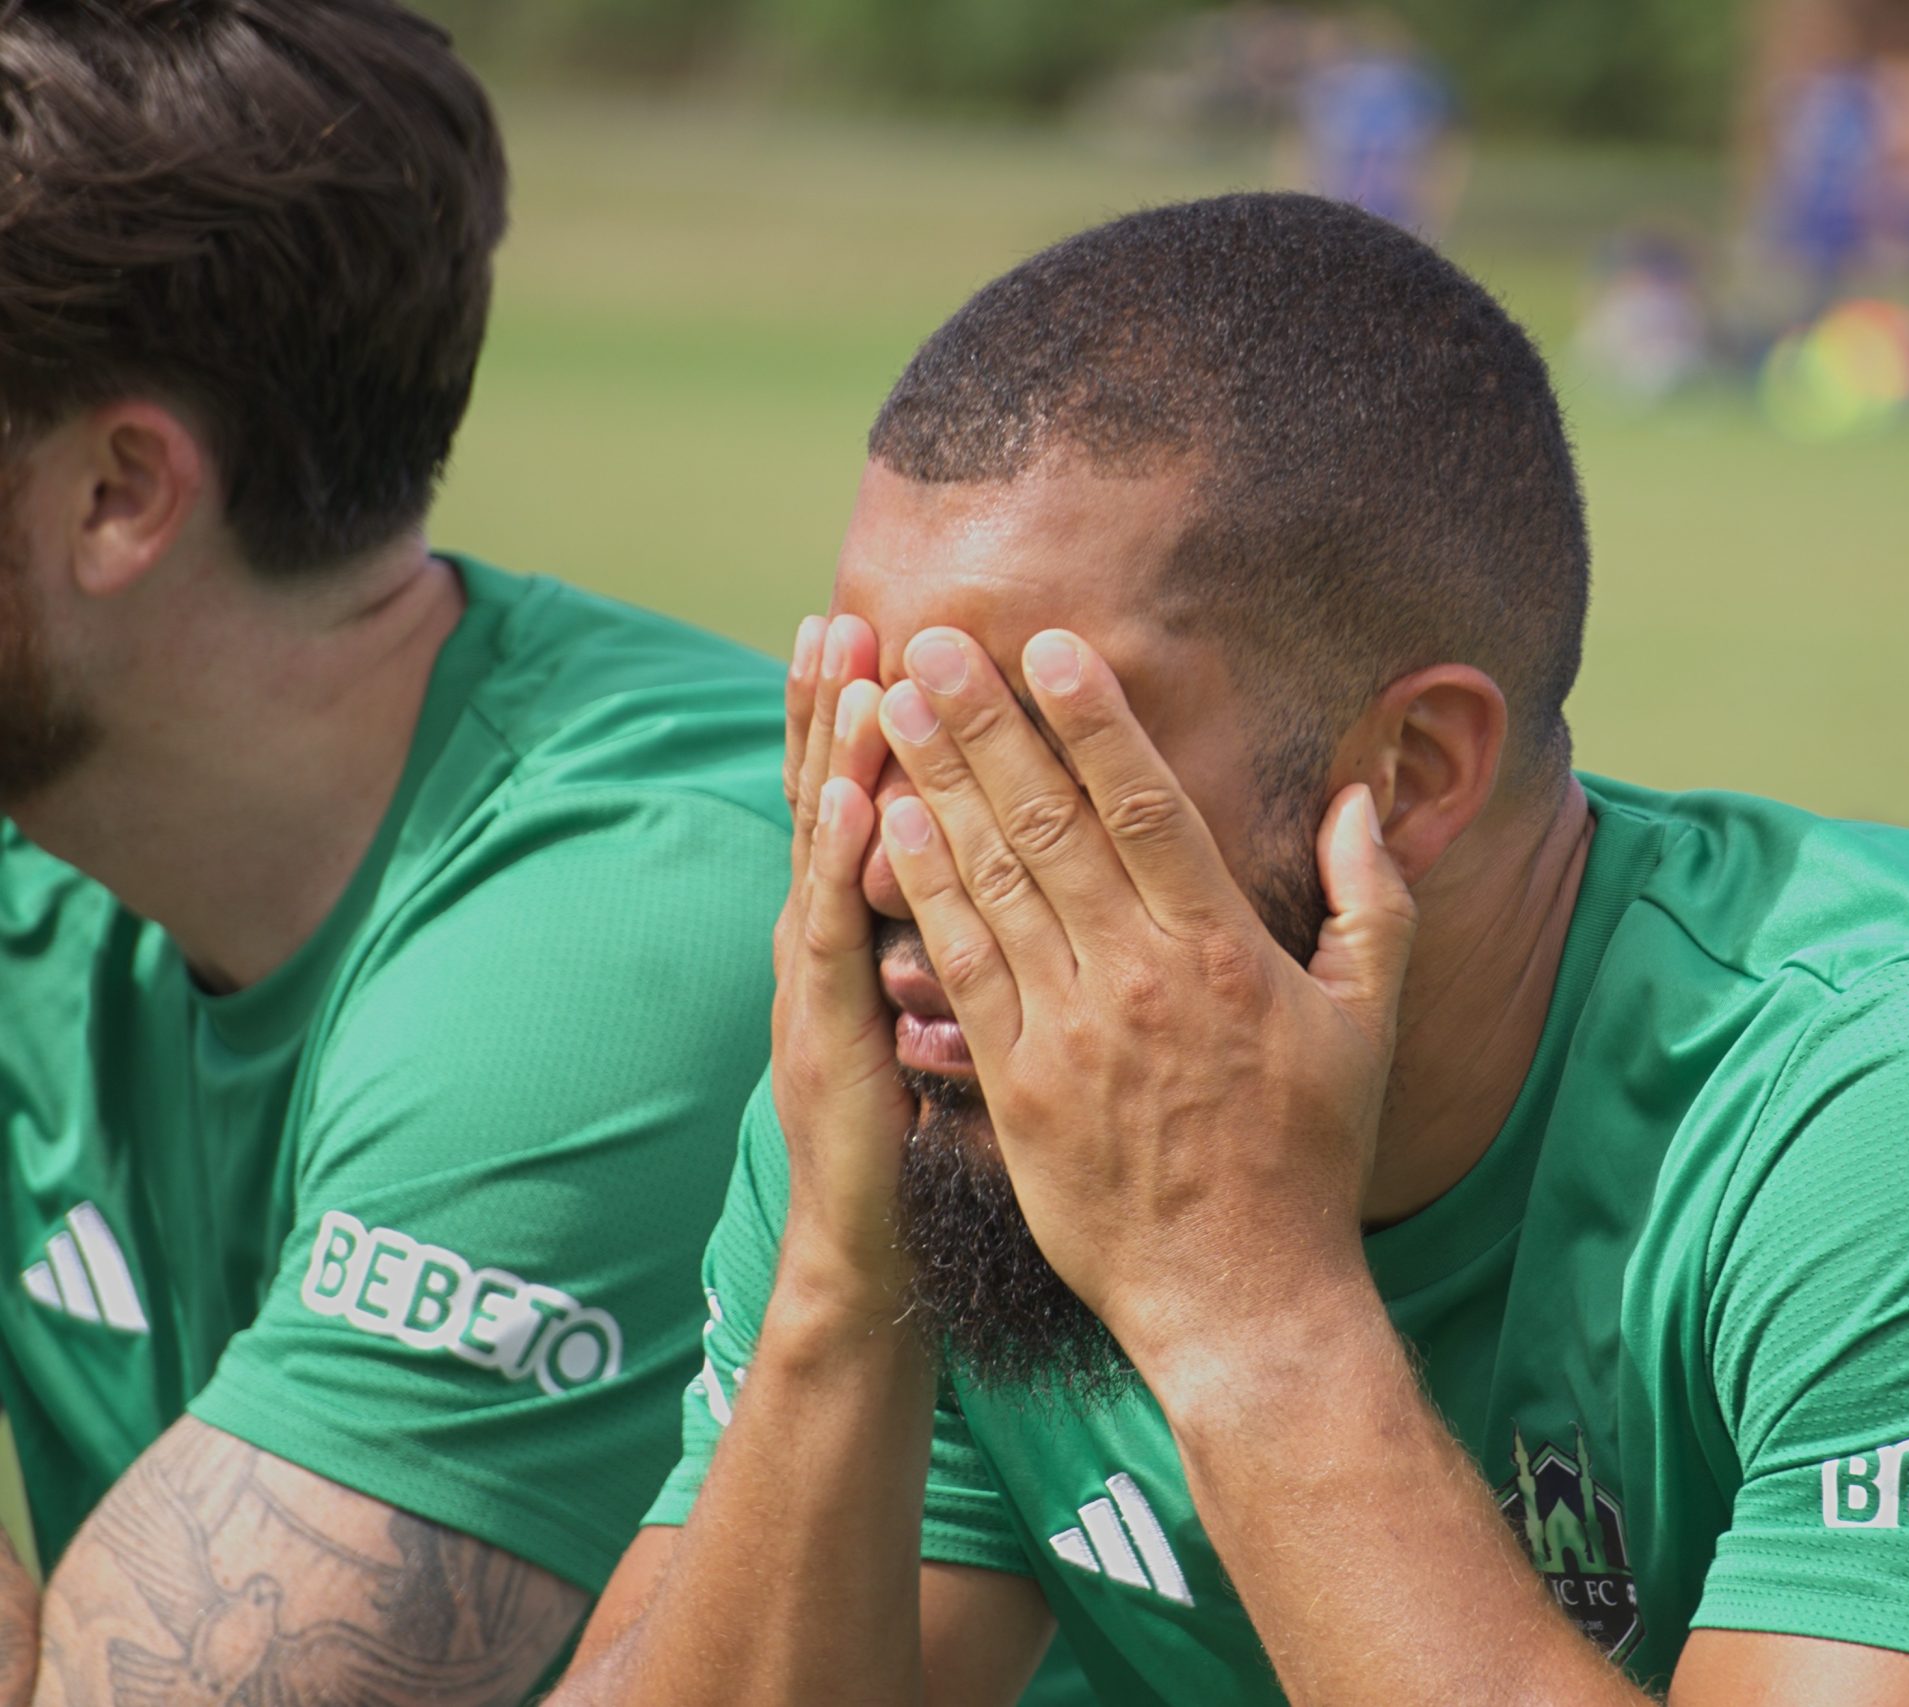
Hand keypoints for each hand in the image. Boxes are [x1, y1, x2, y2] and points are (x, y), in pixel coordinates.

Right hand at [771, 614, 911, 1299]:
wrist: (866, 1255)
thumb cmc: (917, 1140)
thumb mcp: (937, 1019)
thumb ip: (954, 937)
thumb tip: (1005, 871)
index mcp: (856, 936)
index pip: (862, 808)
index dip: (861, 724)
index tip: (878, 632)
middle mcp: (825, 945)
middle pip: (830, 805)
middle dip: (835, 709)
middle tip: (844, 612)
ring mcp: (817, 990)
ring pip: (824, 853)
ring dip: (835, 757)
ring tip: (852, 667)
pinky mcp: (832, 1041)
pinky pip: (837, 941)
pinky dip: (844, 870)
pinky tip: (863, 806)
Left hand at [871, 626, 1417, 1371]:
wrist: (1240, 1295)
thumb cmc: (1310, 1157)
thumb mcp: (1369, 1023)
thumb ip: (1374, 902)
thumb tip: (1358, 799)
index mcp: (1224, 950)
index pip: (1148, 807)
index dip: (1094, 720)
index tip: (1048, 648)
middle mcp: (1140, 976)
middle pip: (1050, 823)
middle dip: (986, 724)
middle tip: (934, 643)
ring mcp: (1070, 1030)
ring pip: (993, 881)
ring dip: (937, 784)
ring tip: (893, 706)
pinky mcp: (1017, 1084)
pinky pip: (960, 968)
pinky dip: (925, 891)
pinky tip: (892, 827)